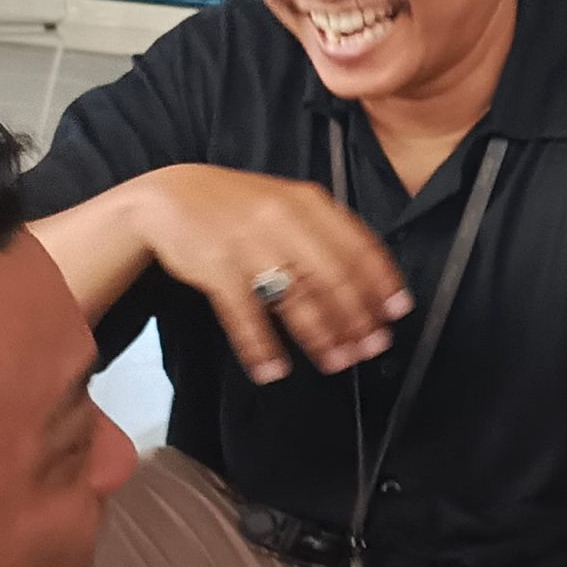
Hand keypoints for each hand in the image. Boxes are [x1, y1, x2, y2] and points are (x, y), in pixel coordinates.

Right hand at [126, 165, 410, 382]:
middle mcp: (283, 219)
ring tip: (336, 362)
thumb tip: (373, 280)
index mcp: (308, 202)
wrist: (169, 196)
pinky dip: (261, 346)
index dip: (382, 282)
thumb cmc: (241, 208)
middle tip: (370, 347)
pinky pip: (244, 314)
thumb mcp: (288, 203)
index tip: (397, 312)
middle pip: (332, 277)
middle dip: (357, 318)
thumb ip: (328, 233)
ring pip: (295, 298)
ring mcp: (248, 243)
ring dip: (320, 336)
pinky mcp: (214, 266)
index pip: (359, 245)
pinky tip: (274, 369)